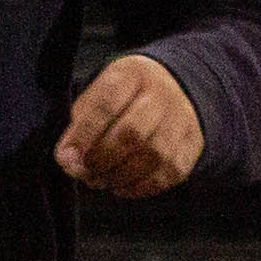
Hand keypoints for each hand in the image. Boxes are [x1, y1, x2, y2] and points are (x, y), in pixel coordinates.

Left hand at [56, 53, 205, 196]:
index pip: (107, 104)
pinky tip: (122, 185)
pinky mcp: (194, 143)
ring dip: (121, 176)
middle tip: (85, 172)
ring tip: (101, 180)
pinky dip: (141, 186)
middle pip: (132, 133)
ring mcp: (183, 118)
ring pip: (154, 156)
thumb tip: (69, 161)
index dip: (84, 136)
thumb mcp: (98, 96)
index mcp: (132, 73)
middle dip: (102, 159)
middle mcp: (162, 93)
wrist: (174, 88)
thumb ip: (79, 126)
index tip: (67, 158)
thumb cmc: (124, 97)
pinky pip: (169, 172)